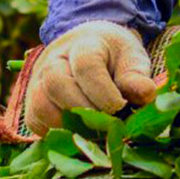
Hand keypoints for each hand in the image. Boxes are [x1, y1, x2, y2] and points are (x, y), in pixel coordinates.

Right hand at [24, 20, 157, 135]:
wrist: (89, 48)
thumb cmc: (113, 56)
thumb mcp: (132, 58)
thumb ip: (137, 76)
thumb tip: (147, 94)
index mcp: (84, 44)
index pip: (86, 65)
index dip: (102, 91)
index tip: (119, 107)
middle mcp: (54, 60)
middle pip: (57, 84)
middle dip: (84, 110)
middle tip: (107, 123)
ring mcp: (38, 80)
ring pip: (41, 105)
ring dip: (68, 125)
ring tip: (93, 132)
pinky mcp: (32, 102)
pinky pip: (35, 122)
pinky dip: (56, 134)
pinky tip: (78, 134)